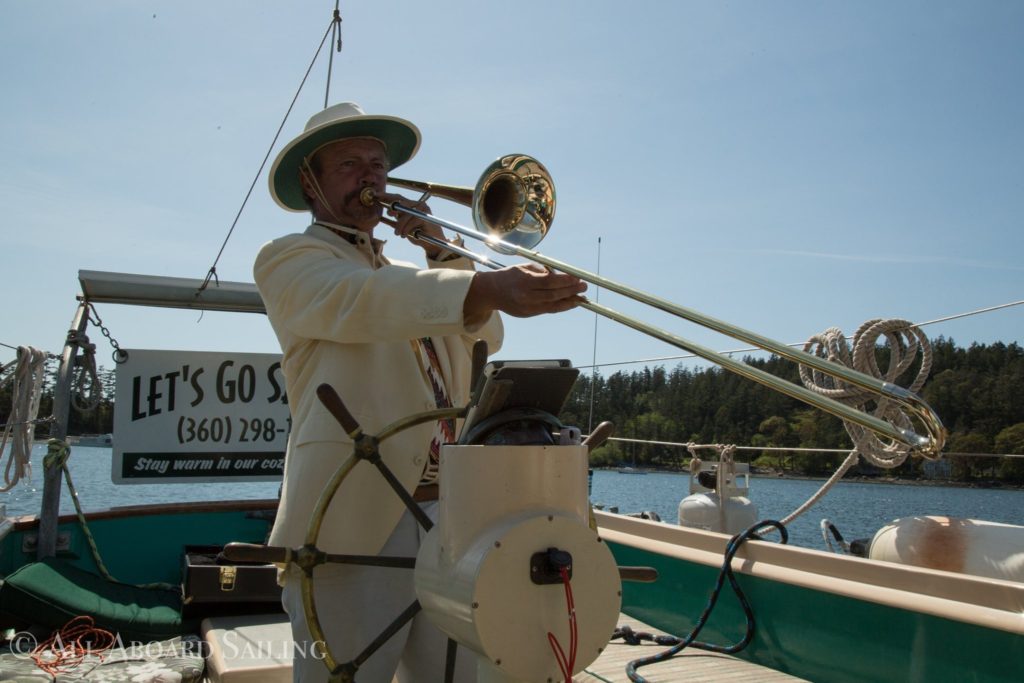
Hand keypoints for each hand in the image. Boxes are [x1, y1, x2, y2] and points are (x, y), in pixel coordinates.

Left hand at [377, 192, 447, 255]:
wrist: (432, 243)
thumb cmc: (418, 233)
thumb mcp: (404, 225)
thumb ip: (396, 219)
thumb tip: (383, 214)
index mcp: (412, 205)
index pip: (398, 197)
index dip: (386, 196)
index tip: (376, 196)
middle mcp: (418, 204)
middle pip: (402, 202)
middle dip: (393, 208)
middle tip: (388, 214)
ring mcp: (422, 209)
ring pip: (406, 213)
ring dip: (400, 225)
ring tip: (397, 233)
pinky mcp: (425, 216)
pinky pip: (412, 220)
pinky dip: (407, 228)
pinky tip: (405, 235)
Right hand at [464, 264, 586, 320]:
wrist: (491, 292)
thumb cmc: (509, 276)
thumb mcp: (524, 267)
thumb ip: (542, 271)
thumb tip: (562, 275)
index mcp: (524, 281)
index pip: (549, 282)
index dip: (565, 281)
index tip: (577, 278)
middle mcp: (526, 296)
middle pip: (553, 295)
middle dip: (570, 291)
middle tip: (584, 287)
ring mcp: (527, 307)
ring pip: (553, 305)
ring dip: (569, 302)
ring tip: (582, 298)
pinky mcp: (528, 314)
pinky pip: (548, 310)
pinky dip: (561, 307)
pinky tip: (571, 303)